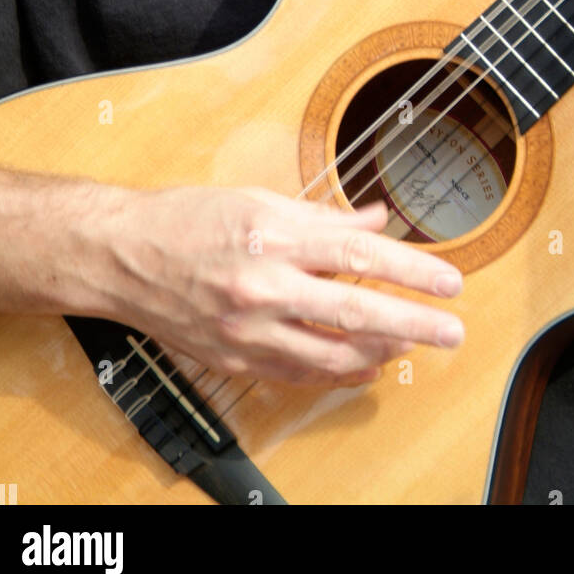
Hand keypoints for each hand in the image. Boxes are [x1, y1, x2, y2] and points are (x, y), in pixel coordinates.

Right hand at [101, 184, 463, 384]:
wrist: (122, 256)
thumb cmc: (187, 219)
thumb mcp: (259, 200)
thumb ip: (323, 216)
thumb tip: (375, 217)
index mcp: (274, 236)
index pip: (360, 254)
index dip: (411, 269)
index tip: (449, 280)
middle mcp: (264, 285)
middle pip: (356, 310)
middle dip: (413, 322)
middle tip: (451, 329)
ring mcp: (249, 329)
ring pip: (331, 354)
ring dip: (380, 350)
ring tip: (411, 343)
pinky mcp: (236, 359)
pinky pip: (298, 374)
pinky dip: (337, 371)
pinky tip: (363, 364)